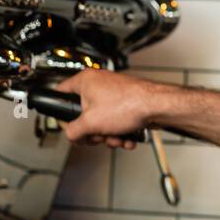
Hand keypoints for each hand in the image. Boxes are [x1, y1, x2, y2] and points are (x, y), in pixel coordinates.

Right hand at [53, 70, 167, 147]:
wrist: (159, 106)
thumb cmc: (130, 104)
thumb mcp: (90, 123)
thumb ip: (73, 131)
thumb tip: (72, 135)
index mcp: (85, 81)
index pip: (61, 93)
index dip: (61, 111)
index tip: (65, 123)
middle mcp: (99, 84)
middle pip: (84, 114)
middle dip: (93, 131)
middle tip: (98, 136)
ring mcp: (114, 94)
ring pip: (102, 121)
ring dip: (109, 136)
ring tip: (117, 138)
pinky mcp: (126, 103)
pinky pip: (116, 121)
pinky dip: (121, 132)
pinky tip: (128, 138)